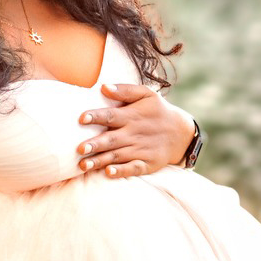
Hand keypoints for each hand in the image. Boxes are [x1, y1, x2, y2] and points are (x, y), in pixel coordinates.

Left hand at [77, 82, 197, 177]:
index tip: (81, 118)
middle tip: (79, 149)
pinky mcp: (146, 164)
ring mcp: (140, 150)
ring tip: (83, 165)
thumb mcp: (147, 94)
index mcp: (132, 116)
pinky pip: (132, 168)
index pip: (111, 116)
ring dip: (100, 161)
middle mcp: (134, 134)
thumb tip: (104, 86)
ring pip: (117, 156)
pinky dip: (121, 171)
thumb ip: (125, 90)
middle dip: (95, 144)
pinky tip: (108, 173)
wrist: (181, 133)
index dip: (96, 116)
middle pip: (111, 139)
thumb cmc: (157, 110)